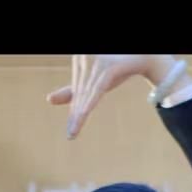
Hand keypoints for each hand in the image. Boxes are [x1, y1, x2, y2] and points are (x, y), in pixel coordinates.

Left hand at [47, 54, 180, 138]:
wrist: (142, 56)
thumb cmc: (116, 67)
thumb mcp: (93, 80)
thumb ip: (72, 90)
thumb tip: (49, 100)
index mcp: (79, 61)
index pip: (77, 91)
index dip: (74, 111)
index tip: (71, 132)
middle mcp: (84, 59)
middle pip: (81, 94)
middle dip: (76, 115)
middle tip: (71, 134)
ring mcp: (96, 63)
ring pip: (87, 93)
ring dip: (80, 114)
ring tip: (73, 131)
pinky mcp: (107, 68)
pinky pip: (97, 88)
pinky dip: (89, 102)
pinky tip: (83, 114)